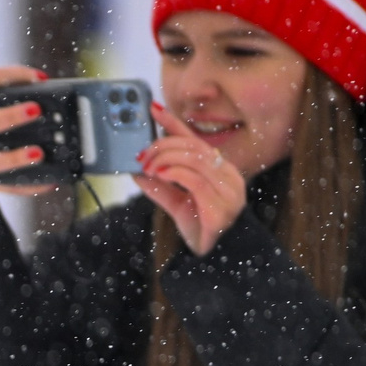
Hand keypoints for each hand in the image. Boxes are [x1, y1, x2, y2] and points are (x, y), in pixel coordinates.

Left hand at [133, 103, 247, 254]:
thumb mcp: (175, 201)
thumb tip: (136, 171)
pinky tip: (161, 175)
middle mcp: (229, 175)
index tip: (153, 109)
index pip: (195, 139)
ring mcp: (229, 190)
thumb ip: (159, 186)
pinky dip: (175, 173)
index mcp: (220, 169)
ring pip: (195, 159)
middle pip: (193, 147)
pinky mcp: (221, 207)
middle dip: (162, 147)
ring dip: (166, 159)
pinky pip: (196, 180)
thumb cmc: (199, 227)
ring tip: (149, 168)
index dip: (173, 123)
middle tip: (141, 156)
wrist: (216, 256)